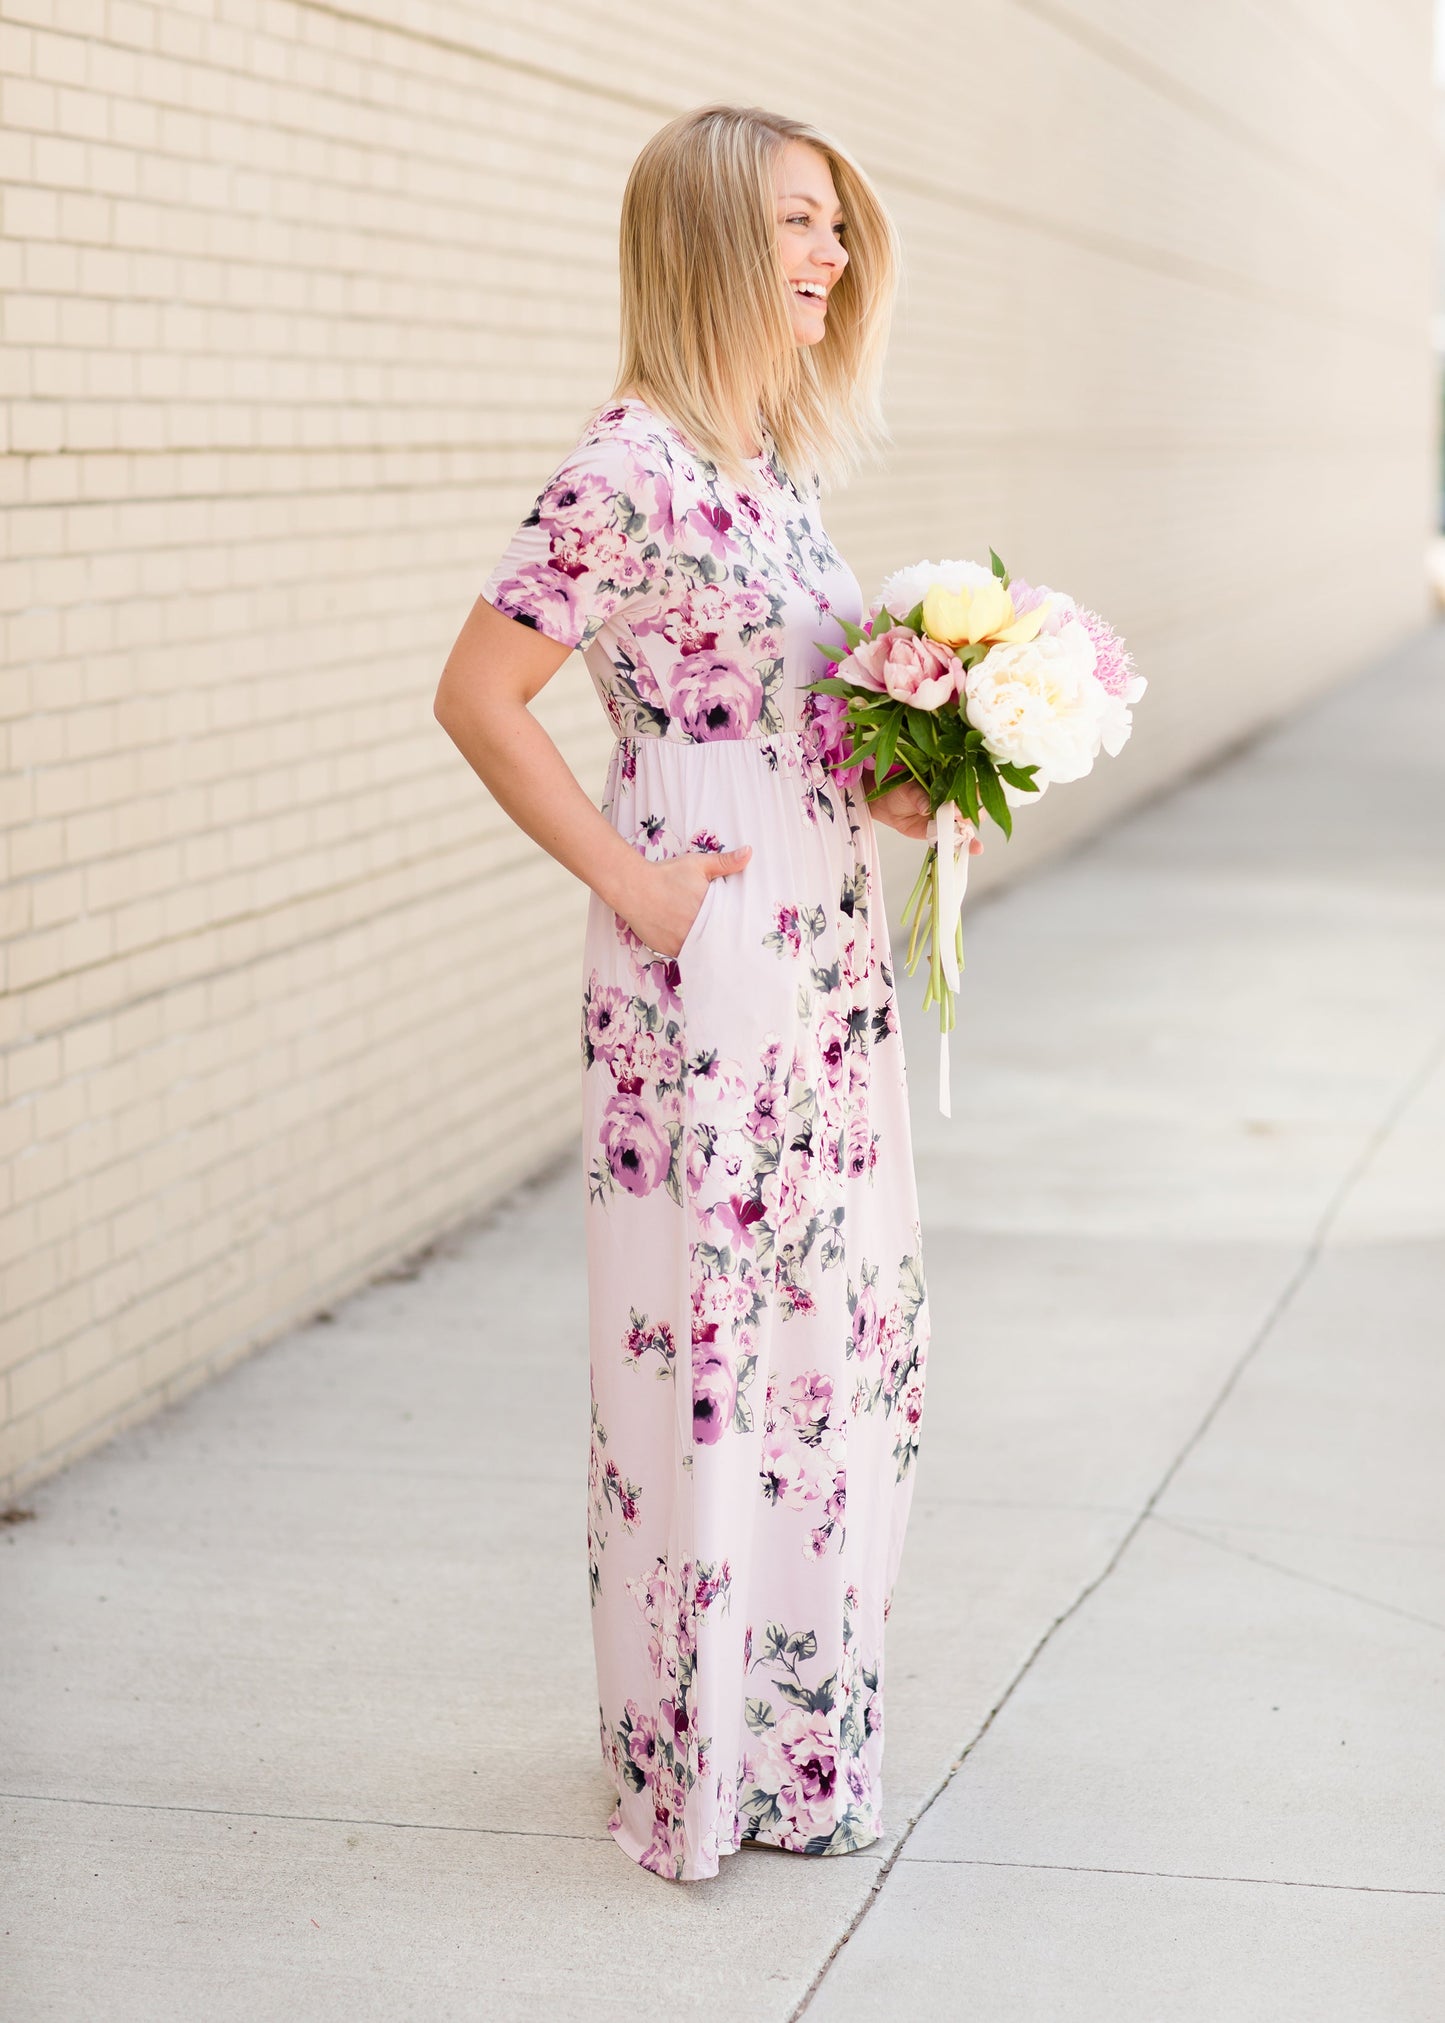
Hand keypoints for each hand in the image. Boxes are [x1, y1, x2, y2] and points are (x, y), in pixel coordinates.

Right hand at [621, 844, 752, 957]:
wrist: (633, 886)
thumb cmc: (666, 874)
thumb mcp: (698, 864)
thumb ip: (725, 862)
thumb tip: (750, 852)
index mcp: (709, 911)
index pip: (730, 926)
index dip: (735, 927)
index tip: (741, 929)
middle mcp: (697, 931)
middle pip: (717, 940)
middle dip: (721, 938)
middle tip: (727, 938)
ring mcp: (682, 943)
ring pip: (702, 950)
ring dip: (706, 947)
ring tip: (712, 944)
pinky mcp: (668, 950)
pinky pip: (685, 955)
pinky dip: (689, 950)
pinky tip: (693, 945)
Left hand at [868, 776, 983, 853]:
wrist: (887, 805)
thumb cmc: (900, 790)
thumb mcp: (909, 789)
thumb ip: (919, 796)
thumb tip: (926, 807)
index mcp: (950, 784)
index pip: (968, 788)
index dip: (969, 797)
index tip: (960, 807)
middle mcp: (954, 802)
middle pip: (972, 810)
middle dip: (969, 818)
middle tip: (960, 822)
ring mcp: (949, 819)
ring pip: (966, 827)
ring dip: (972, 836)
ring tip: (975, 845)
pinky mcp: (942, 833)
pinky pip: (954, 840)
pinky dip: (964, 846)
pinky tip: (974, 850)